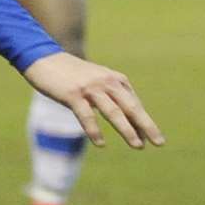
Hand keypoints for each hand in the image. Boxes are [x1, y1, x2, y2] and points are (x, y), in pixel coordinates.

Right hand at [22, 51, 165, 148]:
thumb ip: (112, 97)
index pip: (134, 104)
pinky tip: (101, 144)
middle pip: (131, 107)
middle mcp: (106, 82)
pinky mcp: (73, 94)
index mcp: (115, 80)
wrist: (44, 59)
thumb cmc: (73, 75)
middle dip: (146, 125)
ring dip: (127, 130)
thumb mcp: (97, 82)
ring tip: (138, 145)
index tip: (154, 138)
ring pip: (113, 112)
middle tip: (159, 142)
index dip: (144, 122)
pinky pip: (87, 115)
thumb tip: (129, 121)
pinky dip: (94, 130)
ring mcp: (90, 88)